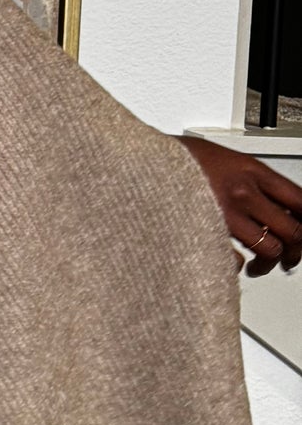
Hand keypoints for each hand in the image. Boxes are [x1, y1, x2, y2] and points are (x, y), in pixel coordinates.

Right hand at [178, 135, 301, 275]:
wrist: (139, 165)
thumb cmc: (175, 160)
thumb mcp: (224, 158)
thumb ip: (252, 180)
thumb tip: (276, 203)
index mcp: (252, 171)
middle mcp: (244, 193)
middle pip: (293, 231)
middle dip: (295, 251)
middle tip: (287, 257)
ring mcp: (226, 216)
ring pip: (270, 250)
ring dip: (268, 263)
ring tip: (258, 265)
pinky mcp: (206, 235)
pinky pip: (235, 261)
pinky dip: (235, 266)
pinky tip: (229, 262)